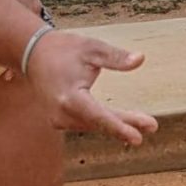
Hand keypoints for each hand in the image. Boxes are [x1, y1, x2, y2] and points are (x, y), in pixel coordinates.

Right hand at [24, 30, 158, 147]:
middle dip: (126, 125)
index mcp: (69, 97)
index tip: (138, 136)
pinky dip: (104, 122)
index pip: (99, 116)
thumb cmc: (64, 48)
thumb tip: (140, 59)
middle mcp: (62, 113)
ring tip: (146, 124)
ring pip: (95, 125)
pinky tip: (124, 123)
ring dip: (119, 124)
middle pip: (100, 123)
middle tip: (152, 127)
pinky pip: (87, 123)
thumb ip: (116, 57)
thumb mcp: (92, 48)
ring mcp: (58, 119)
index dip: (120, 127)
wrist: (33, 53)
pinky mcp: (59, 120)